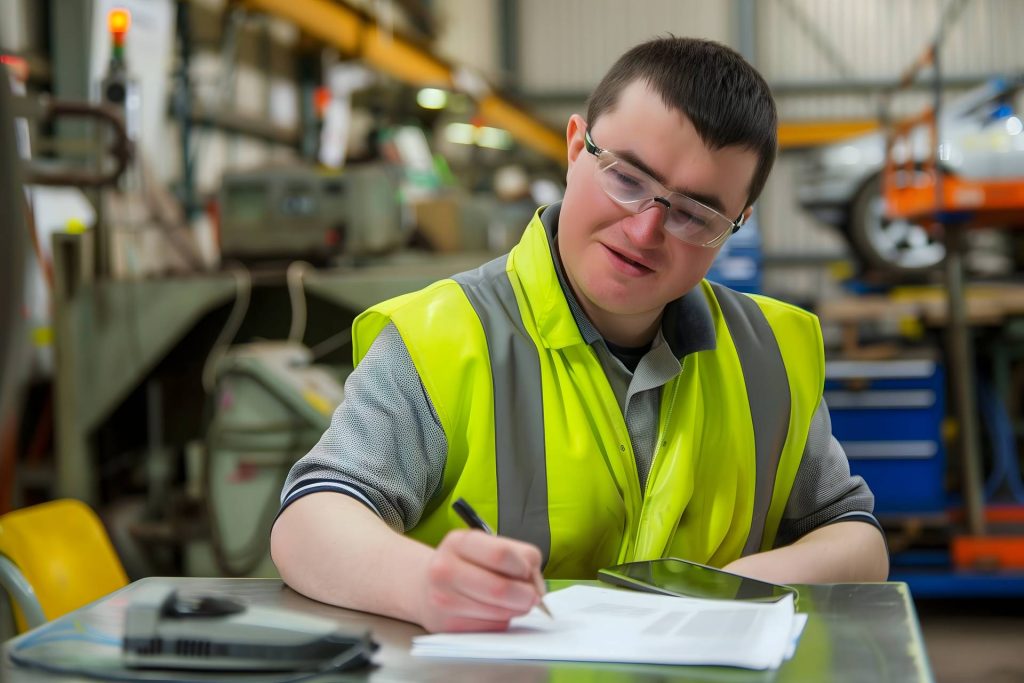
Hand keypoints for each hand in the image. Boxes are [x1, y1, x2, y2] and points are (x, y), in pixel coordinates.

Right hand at [414, 529, 544, 632]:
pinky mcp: (448, 626)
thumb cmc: (466, 562)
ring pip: (499, 612)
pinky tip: (492, 610)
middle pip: (500, 588)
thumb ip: (521, 556)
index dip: (524, 567)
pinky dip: (502, 620)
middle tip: (532, 596)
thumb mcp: (488, 545)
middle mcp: (445, 569)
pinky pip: (491, 627)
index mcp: (458, 542)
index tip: (527, 571)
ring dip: (516, 609)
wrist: (425, 585)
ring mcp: (443, 600)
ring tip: (511, 601)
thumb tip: (538, 587)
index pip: (501, 555)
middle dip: (527, 595)